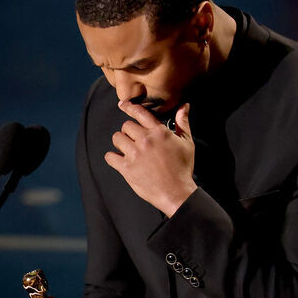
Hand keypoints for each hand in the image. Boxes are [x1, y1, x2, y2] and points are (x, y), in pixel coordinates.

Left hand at [105, 101, 197, 216]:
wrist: (176, 192)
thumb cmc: (183, 168)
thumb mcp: (187, 143)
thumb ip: (182, 123)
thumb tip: (183, 106)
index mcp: (159, 132)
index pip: (139, 112)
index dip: (129, 107)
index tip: (122, 105)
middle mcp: (145, 140)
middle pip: (126, 126)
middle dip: (129, 132)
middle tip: (134, 141)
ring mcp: (135, 154)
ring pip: (117, 138)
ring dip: (121, 143)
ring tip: (128, 151)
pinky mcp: (127, 168)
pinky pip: (110, 156)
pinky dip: (113, 158)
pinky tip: (119, 160)